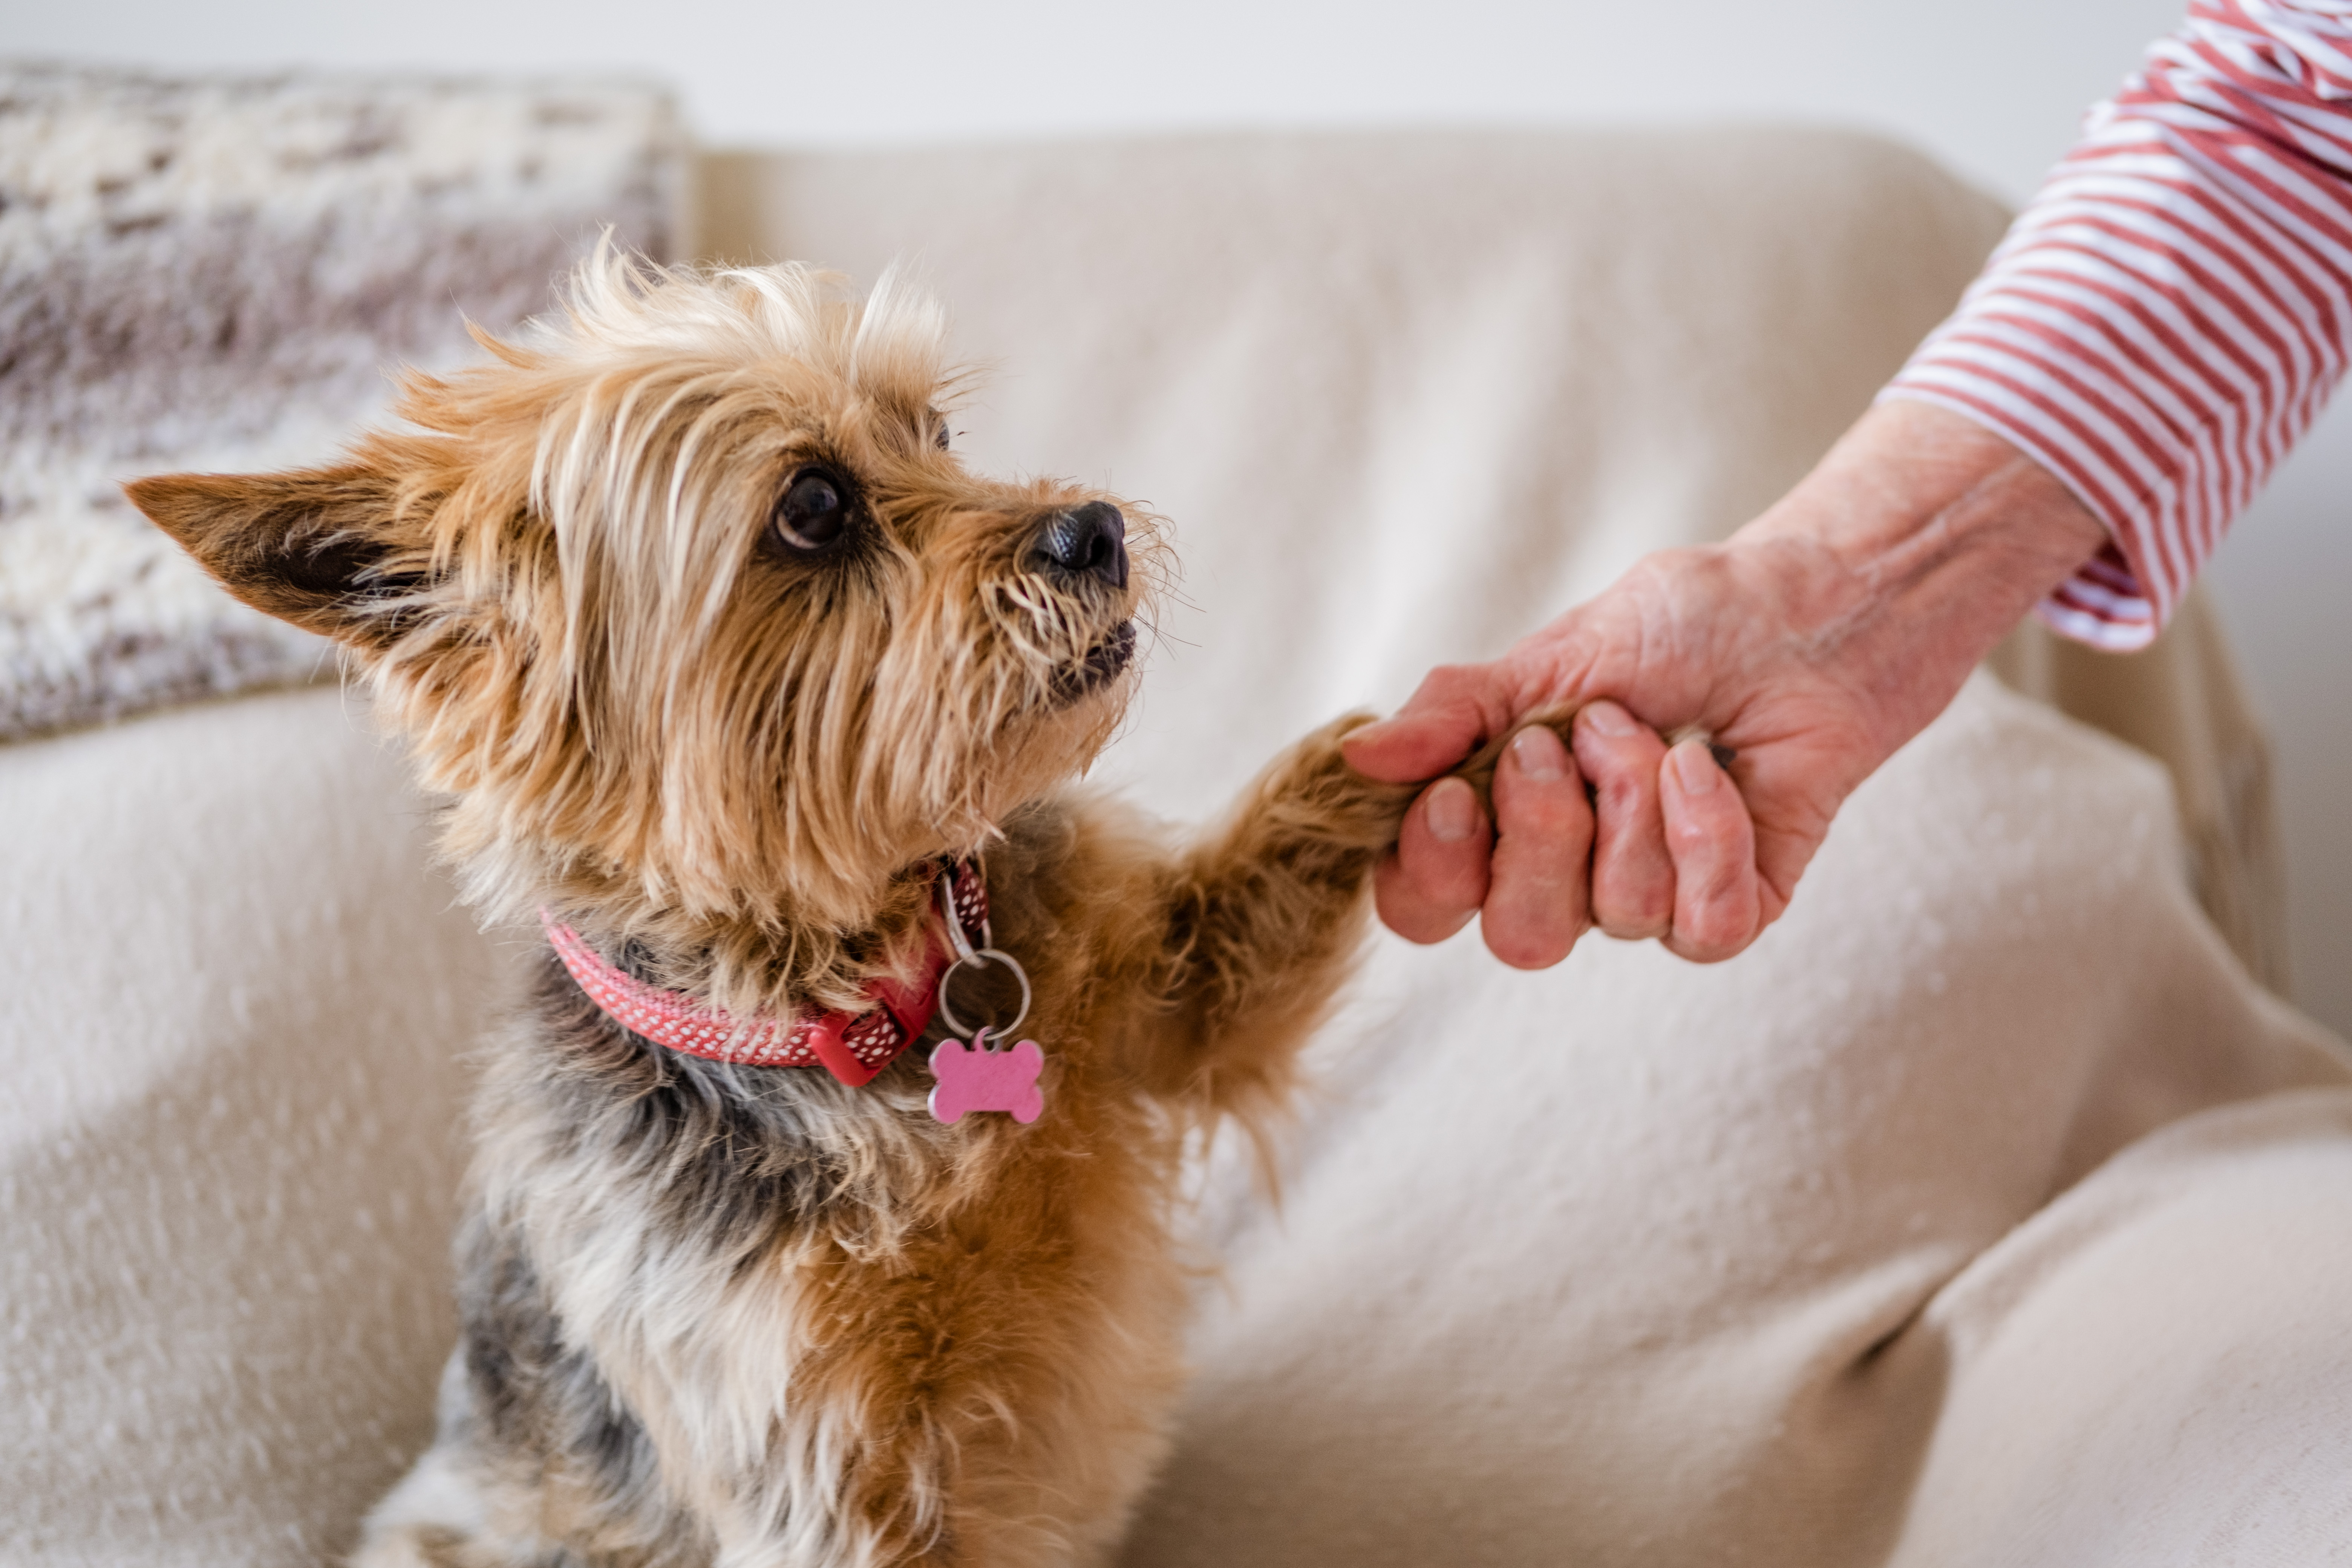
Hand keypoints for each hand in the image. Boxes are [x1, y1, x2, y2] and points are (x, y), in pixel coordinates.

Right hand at [1341, 401, 2109, 967]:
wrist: (1812, 608)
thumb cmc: (1683, 623)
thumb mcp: (1549, 653)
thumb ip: (1454, 712)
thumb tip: (1358, 760)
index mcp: (1498, 819)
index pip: (1424, 904)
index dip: (1431, 871)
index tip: (1456, 792)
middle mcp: (1565, 874)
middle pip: (1517, 937)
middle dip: (1543, 834)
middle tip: (1573, 740)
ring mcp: (1652, 896)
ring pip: (1614, 918)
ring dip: (1636, 805)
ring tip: (1659, 732)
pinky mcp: (1734, 906)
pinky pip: (1702, 926)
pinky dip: (1708, 839)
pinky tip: (1714, 771)